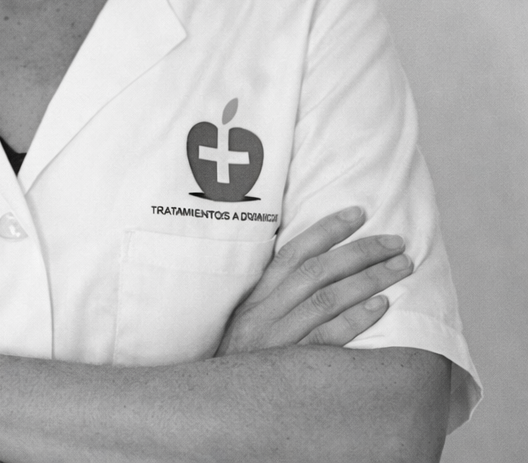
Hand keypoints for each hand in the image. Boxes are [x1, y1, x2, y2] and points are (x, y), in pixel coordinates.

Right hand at [215, 206, 412, 355]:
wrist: (219, 407)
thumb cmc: (241, 362)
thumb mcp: (248, 323)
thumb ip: (274, 297)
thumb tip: (313, 266)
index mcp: (255, 297)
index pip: (293, 253)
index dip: (326, 230)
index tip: (357, 213)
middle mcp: (265, 313)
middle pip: (317, 272)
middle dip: (359, 252)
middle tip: (395, 242)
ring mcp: (279, 340)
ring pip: (327, 300)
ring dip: (368, 280)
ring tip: (400, 268)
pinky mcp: (293, 368)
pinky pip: (328, 339)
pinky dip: (356, 320)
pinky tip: (382, 306)